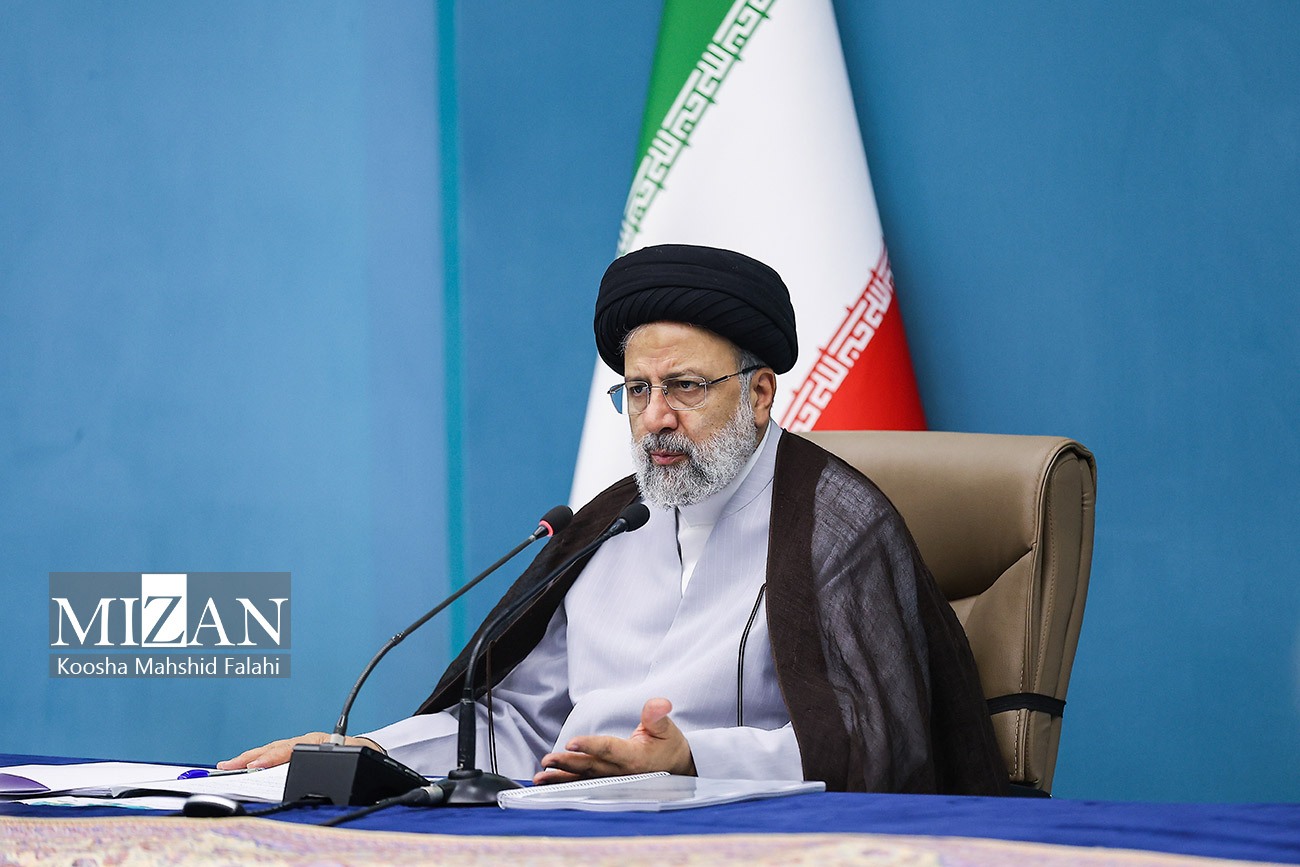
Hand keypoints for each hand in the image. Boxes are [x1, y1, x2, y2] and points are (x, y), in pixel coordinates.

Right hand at [217, 733, 383, 769]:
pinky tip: (247, 766)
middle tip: (227, 766)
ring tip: (228, 765)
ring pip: (272, 750)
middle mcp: (306, 741)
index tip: (254, 765)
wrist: (369, 750)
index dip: (270, 758)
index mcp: (317, 741)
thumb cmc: (361, 754)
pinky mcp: (298, 752)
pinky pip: (275, 755)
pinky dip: (259, 760)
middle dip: (249, 757)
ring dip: (249, 758)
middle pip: (274, 748)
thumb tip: (330, 765)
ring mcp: (300, 746)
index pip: (288, 749)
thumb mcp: (353, 758)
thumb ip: (340, 760)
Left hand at [533, 698, 694, 784]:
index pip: (609, 749)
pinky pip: (584, 784)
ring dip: (561, 779)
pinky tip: (548, 783)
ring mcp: (612, 781)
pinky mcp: (606, 784)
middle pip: (590, 767)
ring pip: (583, 779)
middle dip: (567, 764)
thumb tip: (658, 703)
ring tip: (540, 777)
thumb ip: (657, 716)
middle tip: (547, 761)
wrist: (676, 771)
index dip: (590, 746)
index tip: (571, 743)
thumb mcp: (667, 729)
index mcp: (634, 758)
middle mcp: (620, 773)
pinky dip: (565, 785)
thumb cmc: (668, 747)